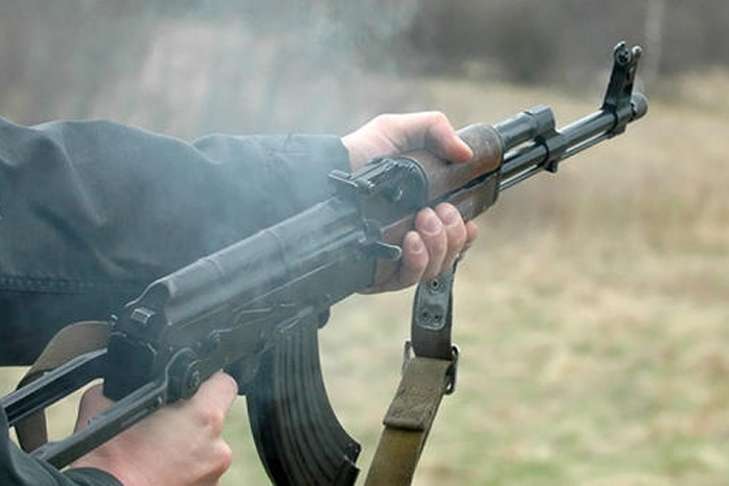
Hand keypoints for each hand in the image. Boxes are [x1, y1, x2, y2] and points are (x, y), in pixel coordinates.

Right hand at [70, 372, 237, 485]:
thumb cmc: (105, 463)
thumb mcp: (104, 405)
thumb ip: (128, 387)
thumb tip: (127, 380)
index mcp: (203, 417)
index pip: (225, 383)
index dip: (209, 382)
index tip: (194, 386)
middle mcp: (217, 447)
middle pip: (214, 419)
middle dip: (193, 419)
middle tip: (165, 425)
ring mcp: (213, 475)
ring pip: (206, 449)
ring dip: (189, 448)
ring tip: (158, 454)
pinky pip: (199, 473)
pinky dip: (185, 471)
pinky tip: (161, 472)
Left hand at [342, 112, 478, 291]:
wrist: (326, 173)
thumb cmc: (360, 153)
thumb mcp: (398, 131)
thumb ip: (435, 129)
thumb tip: (466, 153)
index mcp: (424, 213)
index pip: (457, 237)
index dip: (466, 234)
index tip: (468, 221)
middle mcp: (412, 239)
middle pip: (450, 254)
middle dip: (452, 233)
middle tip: (437, 211)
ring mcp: (395, 258)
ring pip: (434, 269)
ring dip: (439, 245)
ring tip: (423, 220)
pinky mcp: (377, 272)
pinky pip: (407, 279)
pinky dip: (417, 261)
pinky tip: (410, 240)